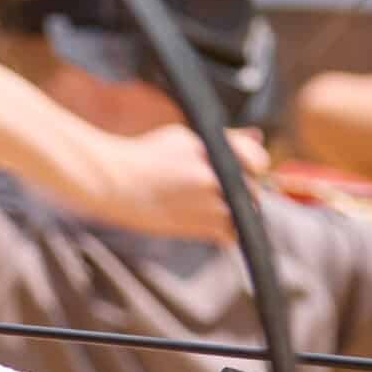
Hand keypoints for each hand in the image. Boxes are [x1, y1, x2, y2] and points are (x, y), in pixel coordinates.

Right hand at [74, 124, 267, 241]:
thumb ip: (226, 139)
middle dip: (244, 188)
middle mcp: (214, 179)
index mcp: (212, 151)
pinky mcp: (198, 229)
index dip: (253, 164)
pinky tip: (207, 217)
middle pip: (254, 189)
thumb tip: (257, 137)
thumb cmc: (147, 156)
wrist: (114, 184)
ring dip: (236, 210)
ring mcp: (208, 207)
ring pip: (245, 214)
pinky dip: (226, 229)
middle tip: (219, 185)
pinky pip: (229, 235)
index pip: (258, 160)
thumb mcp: (185, 137)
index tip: (244, 166)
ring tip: (208, 201)